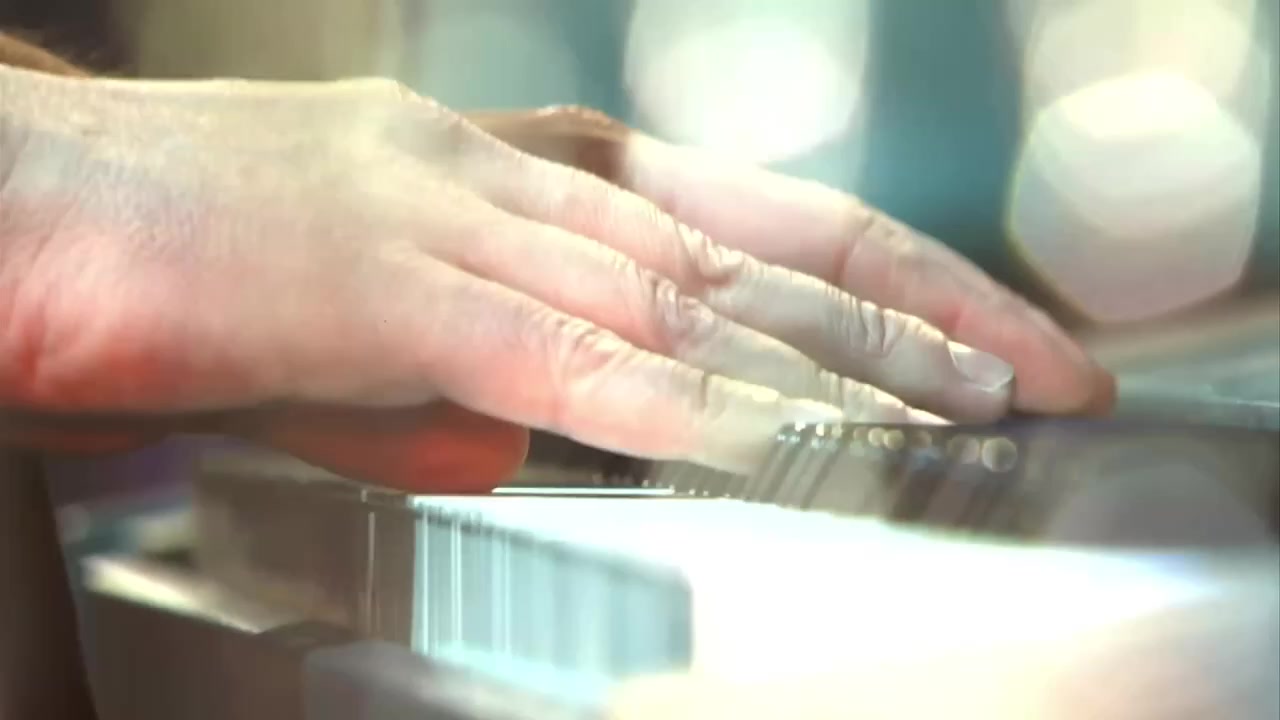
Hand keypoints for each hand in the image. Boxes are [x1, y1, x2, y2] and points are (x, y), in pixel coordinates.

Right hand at [0, 69, 1110, 490]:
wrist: (17, 206)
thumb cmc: (173, 267)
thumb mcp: (354, 333)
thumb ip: (450, 382)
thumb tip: (520, 439)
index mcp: (508, 178)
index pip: (742, 221)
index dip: (878, 281)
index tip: (983, 342)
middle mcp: (502, 176)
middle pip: (755, 241)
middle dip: (918, 313)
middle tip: (1045, 370)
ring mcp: (447, 215)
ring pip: (686, 287)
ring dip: (834, 358)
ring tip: (973, 408)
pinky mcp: (375, 278)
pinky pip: (558, 346)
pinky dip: (674, 397)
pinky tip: (777, 441)